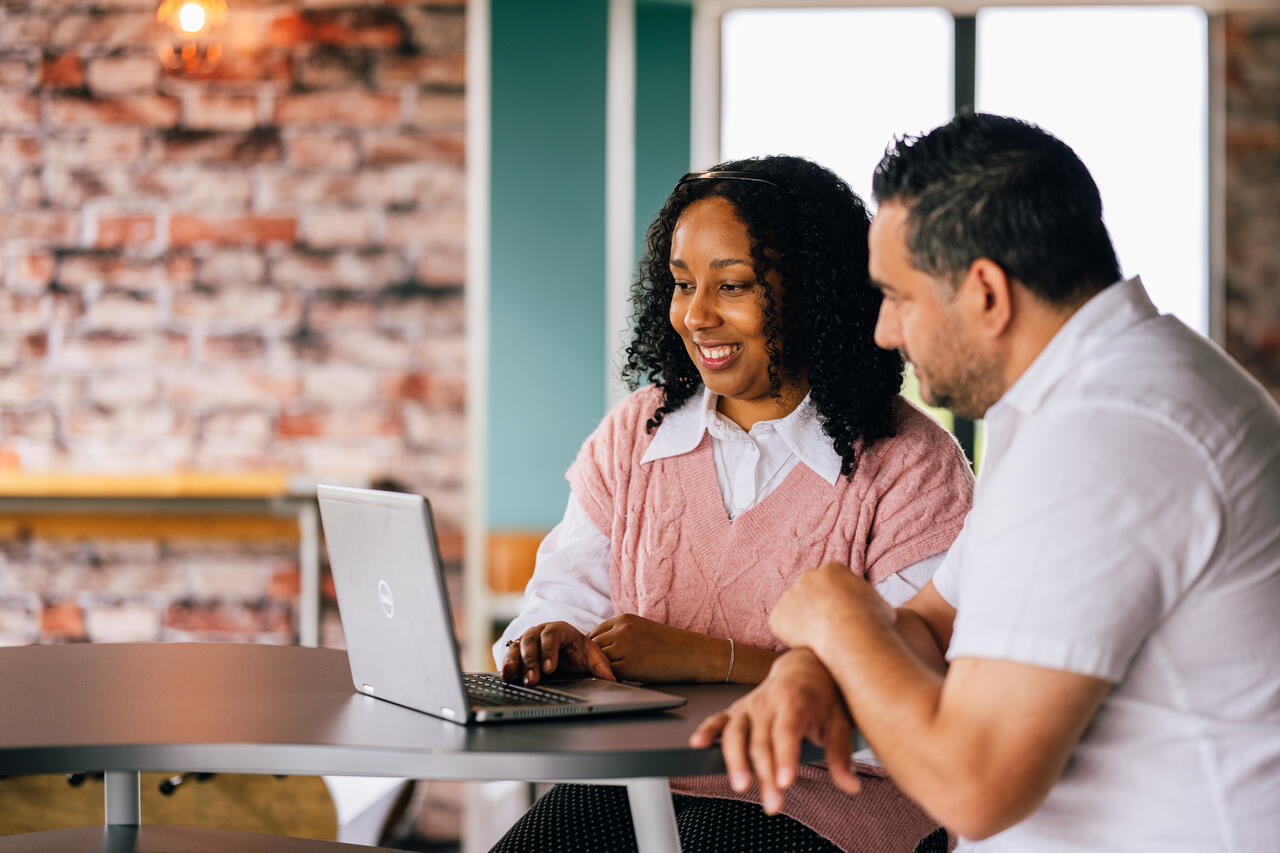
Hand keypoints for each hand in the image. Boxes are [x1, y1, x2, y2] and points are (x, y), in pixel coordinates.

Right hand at [501, 621, 615, 685]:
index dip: (549, 650)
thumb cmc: (578, 652)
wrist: (566, 651)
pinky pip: (508, 655)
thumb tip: (612, 679)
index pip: (552, 635)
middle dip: (531, 661)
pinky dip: (506, 664)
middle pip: (531, 641)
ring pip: (517, 647)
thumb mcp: (591, 656)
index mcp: (559, 629)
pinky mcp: (516, 651)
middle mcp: (540, 631)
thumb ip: (601, 666)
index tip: (550, 668)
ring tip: (513, 676)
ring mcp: (526, 640)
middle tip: (533, 679)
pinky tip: (505, 675)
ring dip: (515, 662)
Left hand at [587, 614, 727, 682]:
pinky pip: (607, 674)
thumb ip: (621, 636)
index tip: (594, 661)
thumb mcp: (643, 630)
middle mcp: (620, 630)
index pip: (594, 634)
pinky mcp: (628, 665)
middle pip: (592, 647)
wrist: (694, 654)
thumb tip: (600, 651)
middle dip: (591, 660)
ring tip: (602, 679)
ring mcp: (623, 647)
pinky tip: (613, 684)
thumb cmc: (670, 646)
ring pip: (597, 661)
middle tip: (593, 673)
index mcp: (623, 619)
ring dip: (597, 670)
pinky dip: (607, 679)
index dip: (592, 649)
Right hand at [688, 649, 859, 814]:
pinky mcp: (737, 709)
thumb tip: (851, 786)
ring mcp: (750, 705)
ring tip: (740, 785)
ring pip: (736, 733)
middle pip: (761, 741)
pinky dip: (707, 731)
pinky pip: (718, 720)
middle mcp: (768, 702)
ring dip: (735, 760)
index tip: (785, 782)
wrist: (804, 666)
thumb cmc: (824, 697)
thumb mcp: (840, 722)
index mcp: (795, 701)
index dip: (785, 757)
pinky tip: (698, 744)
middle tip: (773, 803)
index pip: (787, 731)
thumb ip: (841, 755)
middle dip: (765, 774)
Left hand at [769, 562, 894, 650]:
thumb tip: (876, 611)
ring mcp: (790, 594)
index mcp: (833, 569)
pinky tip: (806, 647)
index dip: (835, 602)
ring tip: (818, 642)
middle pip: (809, 593)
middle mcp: (807, 577)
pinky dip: (790, 637)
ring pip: (794, 610)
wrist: (851, 632)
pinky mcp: (778, 615)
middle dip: (815, 609)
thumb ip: (871, 604)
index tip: (841, 618)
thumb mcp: (881, 605)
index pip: (830, 583)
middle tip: (827, 631)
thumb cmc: (873, 621)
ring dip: (802, 623)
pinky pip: (782, 627)